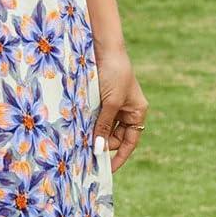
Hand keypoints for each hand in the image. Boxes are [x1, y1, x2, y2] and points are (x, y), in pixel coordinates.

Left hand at [92, 41, 147, 170]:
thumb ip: (104, 126)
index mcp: (137, 111)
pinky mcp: (100, 98)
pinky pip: (95, 117)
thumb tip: (99, 149)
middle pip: (115, 136)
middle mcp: (127, 110)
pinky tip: (78, 128)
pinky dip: (88, 123)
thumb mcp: (110, 102)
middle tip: (86, 152)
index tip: (106, 169)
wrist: (104, 47)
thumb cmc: (114, 73)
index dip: (119, 156)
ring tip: (80, 140)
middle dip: (102, 143)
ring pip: (103, 127)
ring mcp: (113, 104)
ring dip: (94, 133)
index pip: (129, 142)